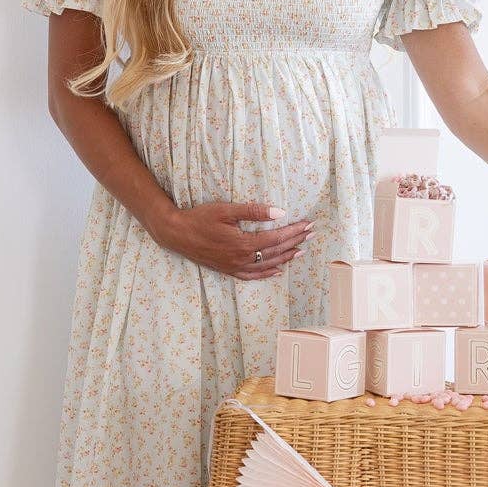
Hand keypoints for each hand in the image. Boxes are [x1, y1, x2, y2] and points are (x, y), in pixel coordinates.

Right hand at [153, 201, 311, 279]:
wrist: (176, 234)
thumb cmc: (200, 218)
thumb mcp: (226, 210)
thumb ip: (254, 211)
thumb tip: (280, 212)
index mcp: (244, 243)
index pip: (277, 237)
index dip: (294, 231)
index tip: (308, 224)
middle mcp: (243, 258)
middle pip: (276, 251)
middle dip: (295, 242)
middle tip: (311, 234)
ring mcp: (235, 266)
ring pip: (267, 265)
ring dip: (286, 258)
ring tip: (301, 251)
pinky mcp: (228, 270)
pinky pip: (252, 276)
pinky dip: (267, 274)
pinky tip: (277, 271)